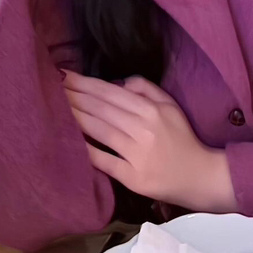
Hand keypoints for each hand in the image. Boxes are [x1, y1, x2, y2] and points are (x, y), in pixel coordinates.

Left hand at [62, 72, 236, 213]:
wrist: (199, 175)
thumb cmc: (182, 138)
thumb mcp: (170, 106)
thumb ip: (146, 89)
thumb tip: (119, 82)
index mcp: (151, 109)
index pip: (111, 92)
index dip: (86, 84)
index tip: (66, 75)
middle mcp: (142, 128)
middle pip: (102, 109)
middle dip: (75, 96)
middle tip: (53, 86)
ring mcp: (137, 153)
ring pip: (100, 130)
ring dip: (76, 117)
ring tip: (58, 106)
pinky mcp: (133, 177)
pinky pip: (105, 161)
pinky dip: (87, 150)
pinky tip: (72, 140)